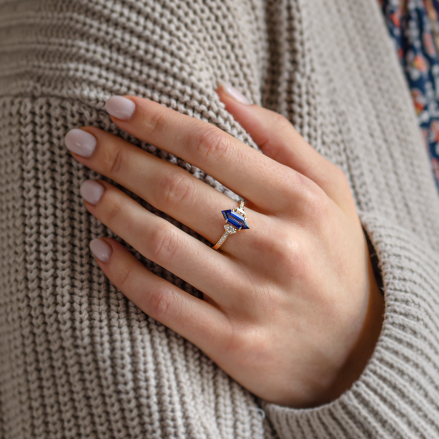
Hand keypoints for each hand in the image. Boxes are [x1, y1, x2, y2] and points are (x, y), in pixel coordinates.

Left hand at [64, 83, 383, 408]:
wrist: (358, 347)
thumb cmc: (334, 255)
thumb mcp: (329, 190)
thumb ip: (281, 137)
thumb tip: (223, 91)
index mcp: (300, 201)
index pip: (211, 146)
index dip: (157, 121)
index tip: (116, 106)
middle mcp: (277, 247)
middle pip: (178, 189)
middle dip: (119, 158)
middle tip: (80, 139)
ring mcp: (252, 298)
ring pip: (162, 242)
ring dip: (114, 210)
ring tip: (87, 188)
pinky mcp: (233, 342)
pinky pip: (163, 301)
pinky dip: (123, 272)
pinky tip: (99, 248)